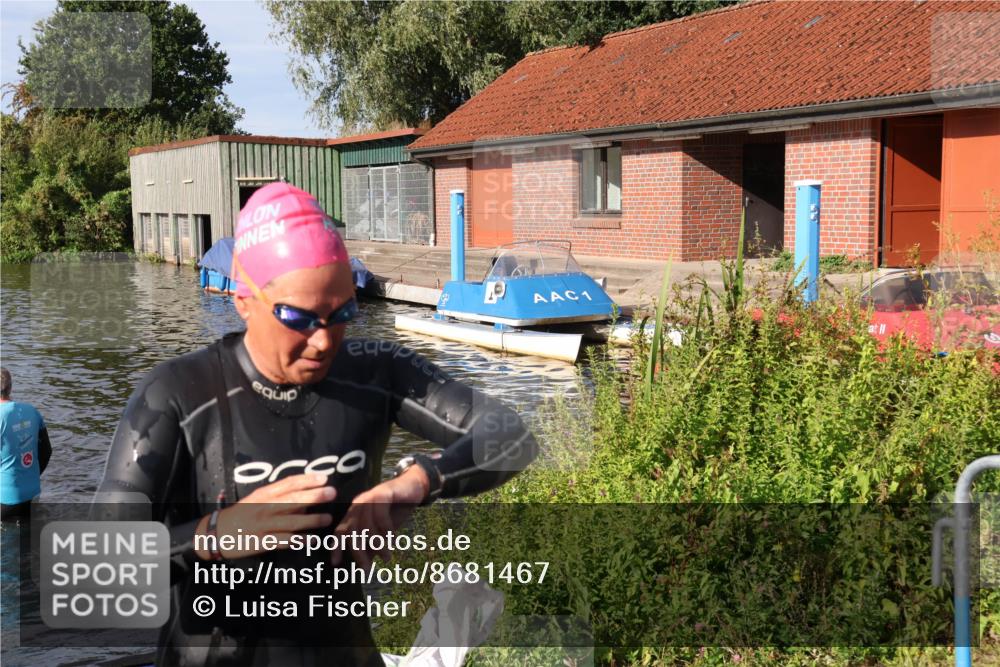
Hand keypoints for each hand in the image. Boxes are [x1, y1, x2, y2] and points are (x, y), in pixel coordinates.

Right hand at [195, 473, 335, 559]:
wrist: (216, 533)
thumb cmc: (242, 514)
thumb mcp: (256, 499)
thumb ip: (277, 496)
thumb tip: (304, 492)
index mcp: (264, 494)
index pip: (288, 483)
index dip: (307, 479)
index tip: (324, 477)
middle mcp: (265, 507)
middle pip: (292, 500)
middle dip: (313, 496)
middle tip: (332, 492)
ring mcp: (263, 525)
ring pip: (291, 522)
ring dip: (312, 520)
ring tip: (327, 519)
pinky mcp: (262, 542)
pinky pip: (284, 541)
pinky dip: (299, 541)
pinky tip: (312, 540)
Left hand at [330, 465, 429, 567]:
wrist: (413, 487)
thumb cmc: (396, 510)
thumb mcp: (382, 531)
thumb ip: (372, 544)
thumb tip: (364, 566)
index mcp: (354, 513)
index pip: (340, 531)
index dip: (336, 547)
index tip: (337, 564)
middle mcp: (358, 505)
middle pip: (352, 530)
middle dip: (358, 552)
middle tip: (367, 568)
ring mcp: (369, 498)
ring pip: (366, 524)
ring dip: (376, 544)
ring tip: (386, 557)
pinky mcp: (382, 493)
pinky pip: (380, 515)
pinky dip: (386, 530)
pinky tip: (394, 540)